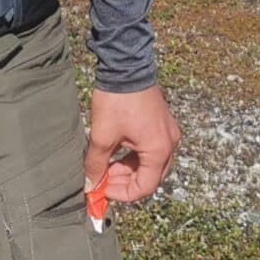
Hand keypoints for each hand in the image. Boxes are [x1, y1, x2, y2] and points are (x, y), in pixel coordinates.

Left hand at [85, 85, 179, 207]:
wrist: (126, 66)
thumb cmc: (117, 100)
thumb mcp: (102, 136)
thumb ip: (96, 165)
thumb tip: (91, 185)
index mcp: (158, 149)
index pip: (144, 187)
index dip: (122, 194)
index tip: (102, 189)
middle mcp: (169, 143)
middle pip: (151, 177)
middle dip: (126, 183)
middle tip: (103, 180)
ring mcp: (168, 132)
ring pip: (151, 164)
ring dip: (129, 170)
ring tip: (106, 166)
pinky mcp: (162, 124)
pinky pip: (152, 149)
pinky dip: (135, 156)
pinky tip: (116, 153)